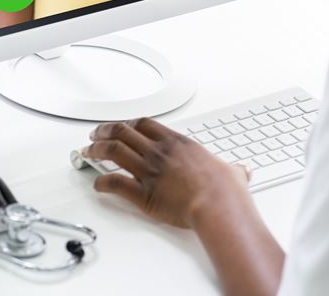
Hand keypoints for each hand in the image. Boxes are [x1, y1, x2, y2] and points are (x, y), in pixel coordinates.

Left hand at [85, 117, 251, 228]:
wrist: (218, 204)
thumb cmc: (224, 189)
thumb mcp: (232, 172)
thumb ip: (233, 170)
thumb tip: (241, 172)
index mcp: (177, 143)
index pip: (145, 124)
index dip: (129, 123)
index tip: (122, 126)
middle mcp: (160, 152)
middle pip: (123, 132)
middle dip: (105, 131)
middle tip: (95, 134)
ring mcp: (149, 171)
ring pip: (114, 151)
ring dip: (96, 149)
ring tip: (87, 151)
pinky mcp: (143, 193)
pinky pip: (115, 183)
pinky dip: (102, 183)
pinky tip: (97, 184)